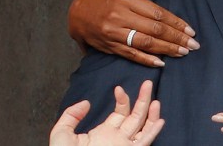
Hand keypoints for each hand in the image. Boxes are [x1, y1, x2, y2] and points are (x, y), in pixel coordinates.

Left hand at [49, 80, 164, 145]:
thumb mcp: (62, 133)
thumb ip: (71, 116)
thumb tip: (86, 103)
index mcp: (104, 132)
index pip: (120, 112)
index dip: (122, 99)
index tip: (118, 89)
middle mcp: (118, 138)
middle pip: (136, 116)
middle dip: (143, 99)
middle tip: (147, 83)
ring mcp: (124, 145)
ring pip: (143, 127)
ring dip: (151, 114)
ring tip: (155, 100)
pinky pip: (144, 142)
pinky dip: (153, 132)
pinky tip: (160, 121)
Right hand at [68, 0, 199, 66]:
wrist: (77, 14)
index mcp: (126, 0)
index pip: (157, 13)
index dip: (175, 22)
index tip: (190, 30)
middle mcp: (120, 17)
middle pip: (154, 30)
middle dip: (176, 38)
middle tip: (193, 45)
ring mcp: (114, 33)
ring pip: (145, 43)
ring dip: (166, 50)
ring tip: (183, 53)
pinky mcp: (110, 46)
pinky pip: (131, 55)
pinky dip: (147, 60)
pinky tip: (161, 62)